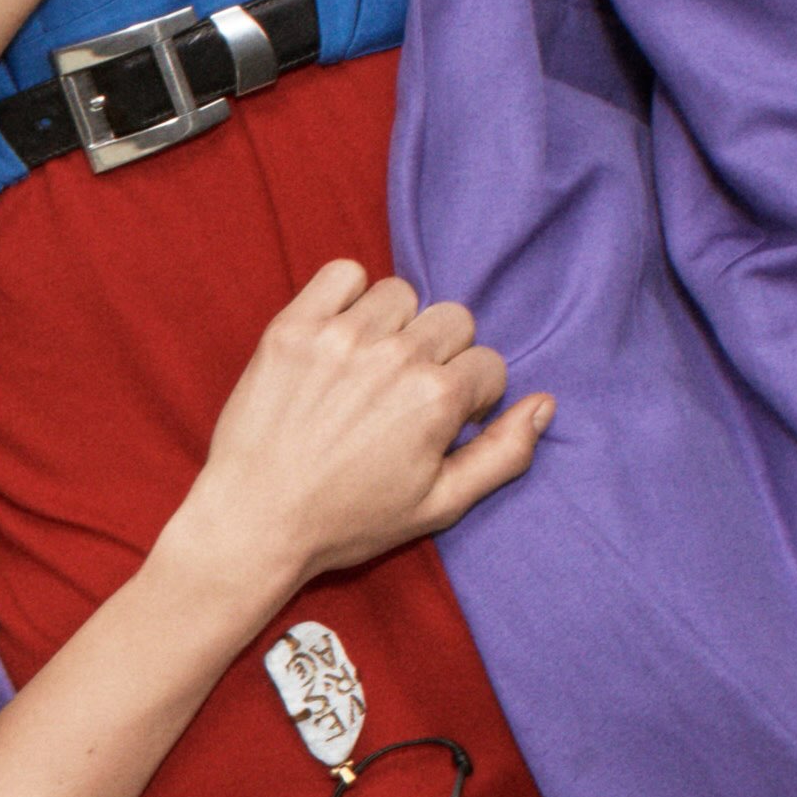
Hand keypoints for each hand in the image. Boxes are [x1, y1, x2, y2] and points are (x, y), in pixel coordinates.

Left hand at [167, 259, 551, 609]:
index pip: (487, 363)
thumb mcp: (437, 506)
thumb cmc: (346, 521)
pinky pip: (342, 273)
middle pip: (452, 320)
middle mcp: (395, 358)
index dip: (469, 397)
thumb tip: (544, 404)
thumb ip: (502, 455)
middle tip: (399, 397)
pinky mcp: (293, 327)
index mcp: (437, 398)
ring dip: (394, 326)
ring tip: (366, 369)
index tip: (435, 422)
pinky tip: (337, 338)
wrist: (252, 522)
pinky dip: (346, 295)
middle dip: (438, 356)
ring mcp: (341, 337)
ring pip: (401, 295)